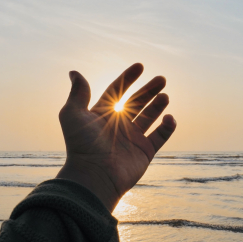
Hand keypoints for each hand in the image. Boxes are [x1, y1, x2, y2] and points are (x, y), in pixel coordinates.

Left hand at [56, 63, 175, 211]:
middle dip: (149, 90)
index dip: (128, 78)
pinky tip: (169, 118)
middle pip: (137, 103)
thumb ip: (78, 92)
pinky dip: (167, 127)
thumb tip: (74, 72)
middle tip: (162, 79)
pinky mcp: (144, 153)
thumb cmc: (81, 145)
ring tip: (165, 96)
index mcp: (102, 115)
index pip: (116, 92)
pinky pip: (160, 137)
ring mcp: (132, 139)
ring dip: (158, 106)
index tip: (140, 66)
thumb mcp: (73, 114)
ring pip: (150, 118)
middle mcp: (118, 126)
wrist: (94, 175)